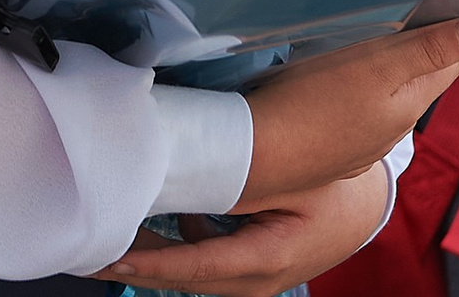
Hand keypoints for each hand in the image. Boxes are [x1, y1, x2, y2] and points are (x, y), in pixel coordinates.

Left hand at [96, 168, 391, 296]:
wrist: (368, 203)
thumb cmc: (337, 186)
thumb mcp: (292, 179)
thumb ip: (238, 184)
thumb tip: (183, 177)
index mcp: (268, 260)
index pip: (195, 268)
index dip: (149, 263)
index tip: (108, 257)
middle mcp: (257, 281)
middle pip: (186, 277)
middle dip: (137, 261)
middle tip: (90, 244)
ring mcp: (254, 277)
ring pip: (192, 271)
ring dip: (154, 251)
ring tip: (112, 226)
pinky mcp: (251, 264)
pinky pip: (205, 259)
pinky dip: (178, 242)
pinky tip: (165, 213)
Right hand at [238, 17, 458, 208]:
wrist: (255, 156)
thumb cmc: (315, 103)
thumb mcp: (376, 67)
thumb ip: (427, 50)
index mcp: (410, 105)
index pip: (452, 62)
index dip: (456, 28)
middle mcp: (392, 130)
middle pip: (418, 78)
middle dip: (419, 44)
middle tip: (406, 3)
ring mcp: (360, 144)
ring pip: (385, 96)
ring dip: (385, 67)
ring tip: (367, 34)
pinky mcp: (330, 149)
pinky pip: (354, 112)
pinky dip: (355, 89)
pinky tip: (332, 78)